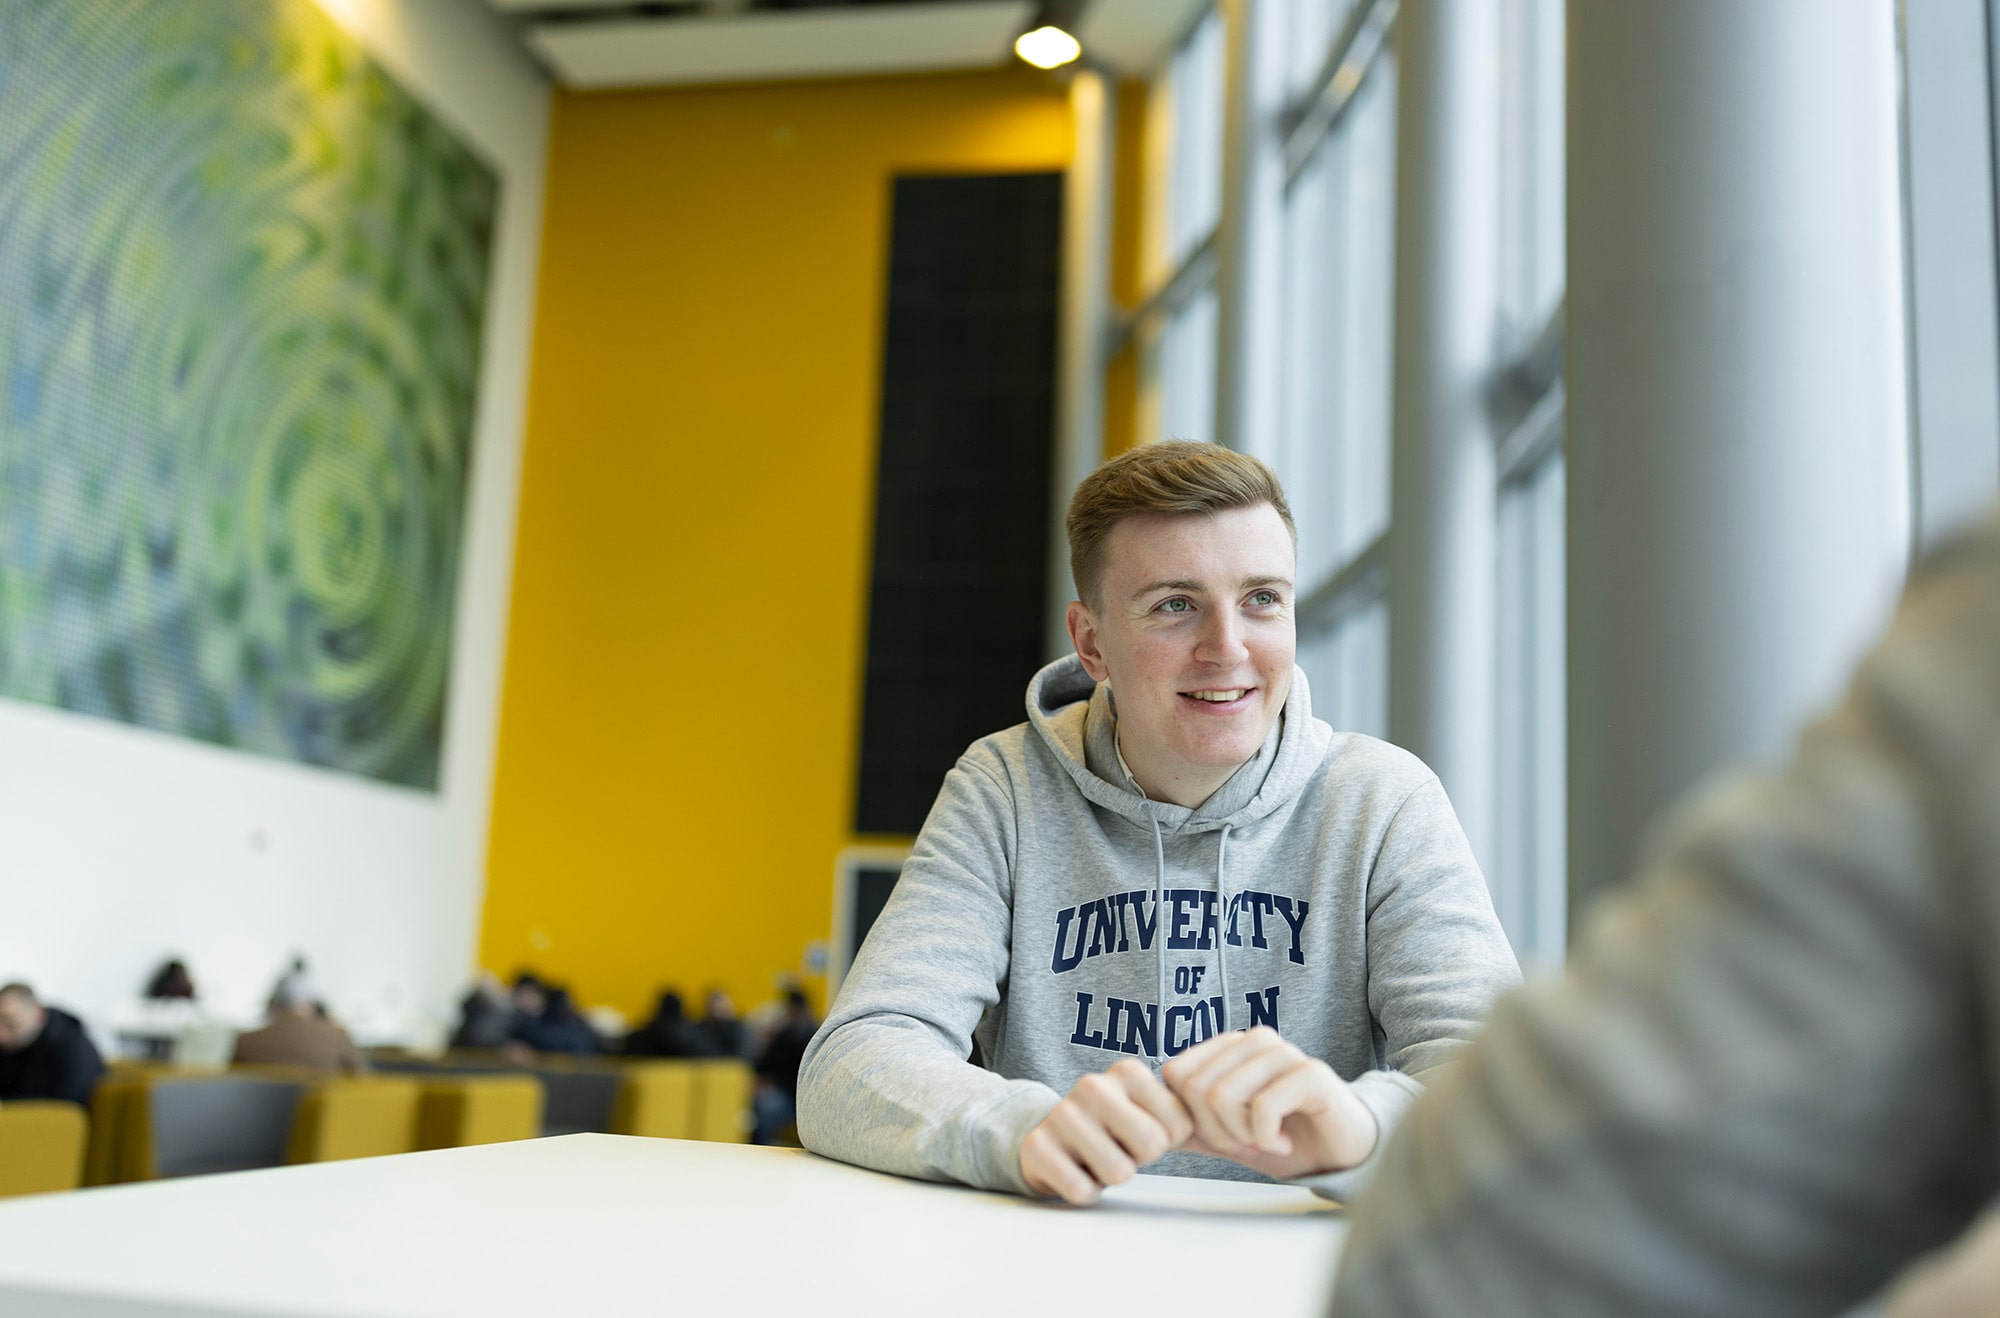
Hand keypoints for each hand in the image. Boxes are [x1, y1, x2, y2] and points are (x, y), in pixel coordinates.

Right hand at [1019, 1057, 1194, 1204]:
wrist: (1048, 1138)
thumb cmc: (1112, 1129)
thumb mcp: (1148, 1111)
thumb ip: (1183, 1113)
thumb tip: (1228, 1124)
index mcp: (1128, 1072)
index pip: (1179, 1126)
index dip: (1165, 1141)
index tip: (1141, 1132)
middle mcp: (1093, 1085)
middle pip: (1151, 1146)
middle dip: (1139, 1158)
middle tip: (1118, 1147)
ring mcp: (1062, 1114)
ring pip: (1119, 1172)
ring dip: (1110, 1176)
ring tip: (1095, 1157)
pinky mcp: (1037, 1146)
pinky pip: (1082, 1190)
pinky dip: (1084, 1191)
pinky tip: (1074, 1170)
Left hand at [1160, 1026, 1375, 1178]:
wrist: (1341, 1153)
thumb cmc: (1284, 1137)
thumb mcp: (1228, 1135)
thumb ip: (1190, 1126)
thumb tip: (1146, 1126)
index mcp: (1230, 1046)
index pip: (1176, 1075)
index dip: (1191, 1117)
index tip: (1222, 1134)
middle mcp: (1254, 1040)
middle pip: (1196, 1088)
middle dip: (1217, 1130)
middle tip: (1247, 1142)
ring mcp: (1283, 1052)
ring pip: (1223, 1095)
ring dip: (1242, 1135)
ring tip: (1267, 1141)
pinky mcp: (1311, 1073)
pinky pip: (1262, 1107)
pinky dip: (1267, 1138)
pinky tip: (1285, 1141)